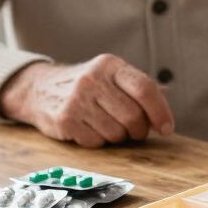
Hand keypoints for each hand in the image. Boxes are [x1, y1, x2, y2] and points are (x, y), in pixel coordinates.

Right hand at [0, 55, 174, 147]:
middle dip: (140, 130)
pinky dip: (100, 141)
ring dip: (120, 137)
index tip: (167, 128)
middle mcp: (92, 79)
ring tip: (111, 126)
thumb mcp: (113, 76)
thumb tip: (166, 99)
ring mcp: (76, 100)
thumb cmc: (89, 86)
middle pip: (133, 116)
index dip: (160, 111)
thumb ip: (140, 87)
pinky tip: (92, 129)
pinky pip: (97, 142)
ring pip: (116, 133)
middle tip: (136, 130)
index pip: (144, 88)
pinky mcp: (65, 120)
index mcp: (110, 65)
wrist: (41, 89)